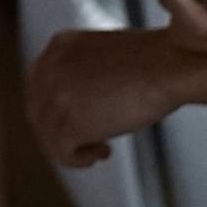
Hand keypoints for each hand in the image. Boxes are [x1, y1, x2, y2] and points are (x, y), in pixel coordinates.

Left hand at [28, 28, 188, 168]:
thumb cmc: (151, 61)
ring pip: (48, 135)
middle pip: (38, 112)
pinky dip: (79, 159)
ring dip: (72, 147)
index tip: (74, 122)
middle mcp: (51, 68)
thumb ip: (81, 73)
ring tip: (100, 147)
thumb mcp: (101, 55)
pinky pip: (62, 152)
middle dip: (59, 131)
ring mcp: (58, 95)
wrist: (169, 64)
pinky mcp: (72, 122)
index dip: (53, 109)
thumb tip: (77, 106)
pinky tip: (102, 152)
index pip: (38, 86)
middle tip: (87, 140)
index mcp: (58, 47)